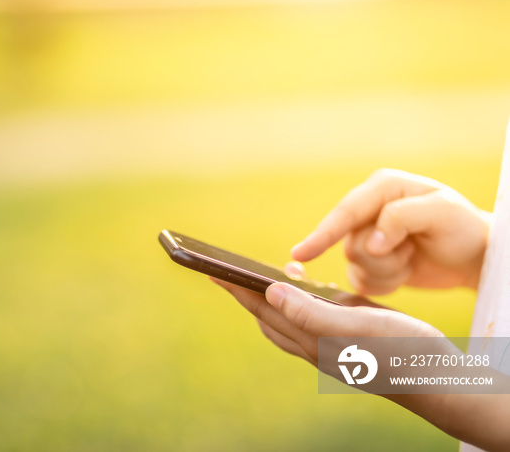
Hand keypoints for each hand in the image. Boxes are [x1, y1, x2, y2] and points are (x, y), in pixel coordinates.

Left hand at [212, 268, 509, 450]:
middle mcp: (312, 344)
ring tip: (257, 276)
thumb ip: (310, 312)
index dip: (235, 287)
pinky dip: (298, 301)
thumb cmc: (400, 349)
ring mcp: (327, 344)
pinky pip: (309, 319)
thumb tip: (270, 291)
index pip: (261, 307)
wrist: (436, 378)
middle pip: (266, 313)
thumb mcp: (356, 326)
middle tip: (221, 270)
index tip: (210, 268)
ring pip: (285, 318)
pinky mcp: (344, 340)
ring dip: (267, 297)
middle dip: (242, 291)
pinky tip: (308, 287)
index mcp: (310, 338)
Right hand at [291, 168, 490, 293]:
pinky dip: (386, 283)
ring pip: (355, 265)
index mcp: (381, 188)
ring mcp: (365, 237)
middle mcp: (368, 210)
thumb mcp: (442, 213)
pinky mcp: (368, 263)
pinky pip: (361, 282)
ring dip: (388, 271)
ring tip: (412, 258)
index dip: (323, 234)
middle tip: (411, 250)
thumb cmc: (462, 228)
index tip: (301, 255)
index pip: (346, 213)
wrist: (474, 257)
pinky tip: (405, 271)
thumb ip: (401, 219)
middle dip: (383, 258)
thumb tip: (371, 243)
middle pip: (349, 245)